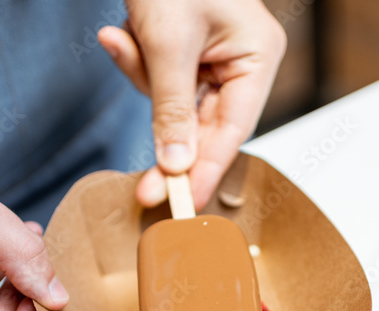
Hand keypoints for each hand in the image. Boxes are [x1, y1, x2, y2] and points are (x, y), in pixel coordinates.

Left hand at [98, 0, 286, 209]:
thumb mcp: (168, 45)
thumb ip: (172, 110)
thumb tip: (175, 166)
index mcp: (258, 58)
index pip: (232, 132)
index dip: (205, 172)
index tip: (182, 206)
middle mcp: (243, 63)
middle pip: (205, 127)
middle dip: (165, 141)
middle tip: (143, 191)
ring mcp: (214, 58)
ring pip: (176, 105)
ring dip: (143, 80)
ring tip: (124, 40)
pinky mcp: (185, 53)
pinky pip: (160, 81)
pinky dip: (136, 62)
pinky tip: (120, 35)